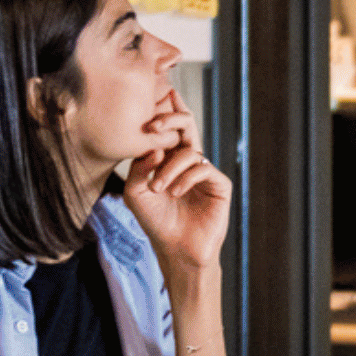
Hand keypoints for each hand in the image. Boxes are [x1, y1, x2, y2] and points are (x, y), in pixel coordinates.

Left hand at [124, 90, 229, 277]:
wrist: (176, 250)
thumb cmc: (155, 222)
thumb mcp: (136, 193)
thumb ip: (138, 168)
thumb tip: (155, 148)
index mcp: (170, 159)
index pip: (170, 129)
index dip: (164, 113)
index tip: (150, 105)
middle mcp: (189, 161)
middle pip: (186, 126)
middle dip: (170, 120)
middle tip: (154, 127)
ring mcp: (205, 172)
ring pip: (190, 151)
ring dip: (170, 168)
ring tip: (158, 188)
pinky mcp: (219, 185)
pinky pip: (203, 169)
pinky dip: (186, 178)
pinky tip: (174, 193)